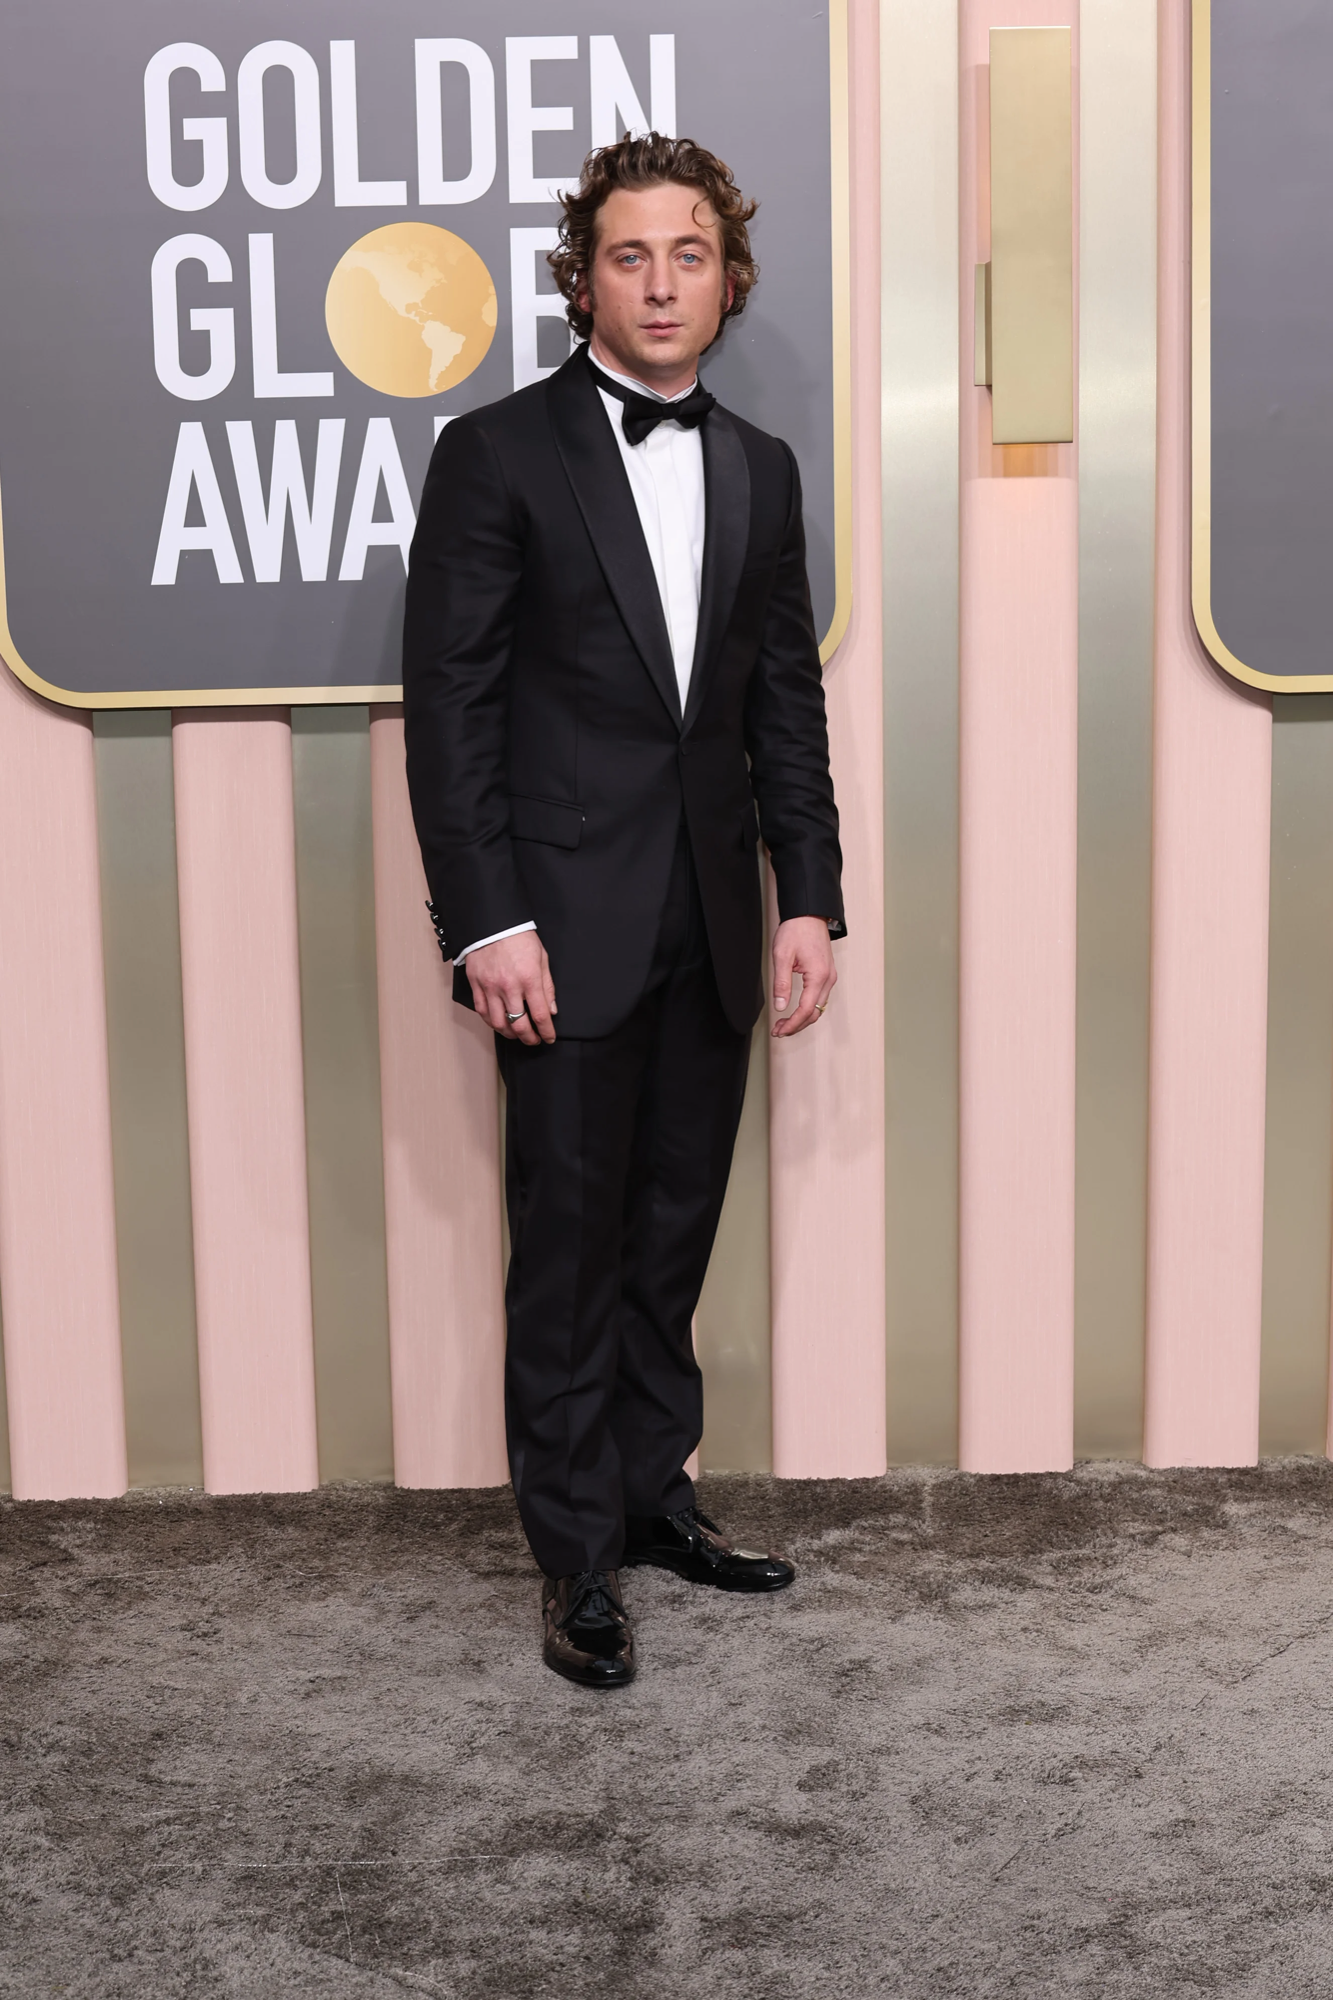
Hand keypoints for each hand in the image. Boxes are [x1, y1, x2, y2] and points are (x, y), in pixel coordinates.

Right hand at [466, 931, 557, 1044]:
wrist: (493, 922)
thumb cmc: (519, 937)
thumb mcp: (542, 958)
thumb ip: (547, 986)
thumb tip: (551, 1009)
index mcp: (529, 979)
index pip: (540, 1015)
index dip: (546, 1032)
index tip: (549, 1038)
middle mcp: (509, 986)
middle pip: (519, 1024)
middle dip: (529, 1038)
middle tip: (534, 1040)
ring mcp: (490, 987)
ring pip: (498, 1023)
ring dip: (509, 1034)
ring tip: (516, 1034)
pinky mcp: (476, 984)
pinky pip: (482, 1011)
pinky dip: (491, 1022)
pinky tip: (499, 1024)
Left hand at [771, 917, 836, 1037]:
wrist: (808, 913)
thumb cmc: (796, 930)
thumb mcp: (782, 956)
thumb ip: (781, 983)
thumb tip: (780, 1006)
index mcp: (818, 976)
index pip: (806, 1010)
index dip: (792, 1024)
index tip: (780, 1030)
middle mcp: (828, 979)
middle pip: (815, 1013)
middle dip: (797, 1025)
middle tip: (779, 1030)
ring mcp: (829, 976)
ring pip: (818, 1007)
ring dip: (802, 1018)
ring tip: (784, 1023)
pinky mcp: (826, 973)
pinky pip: (819, 998)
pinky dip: (808, 1008)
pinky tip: (795, 1010)